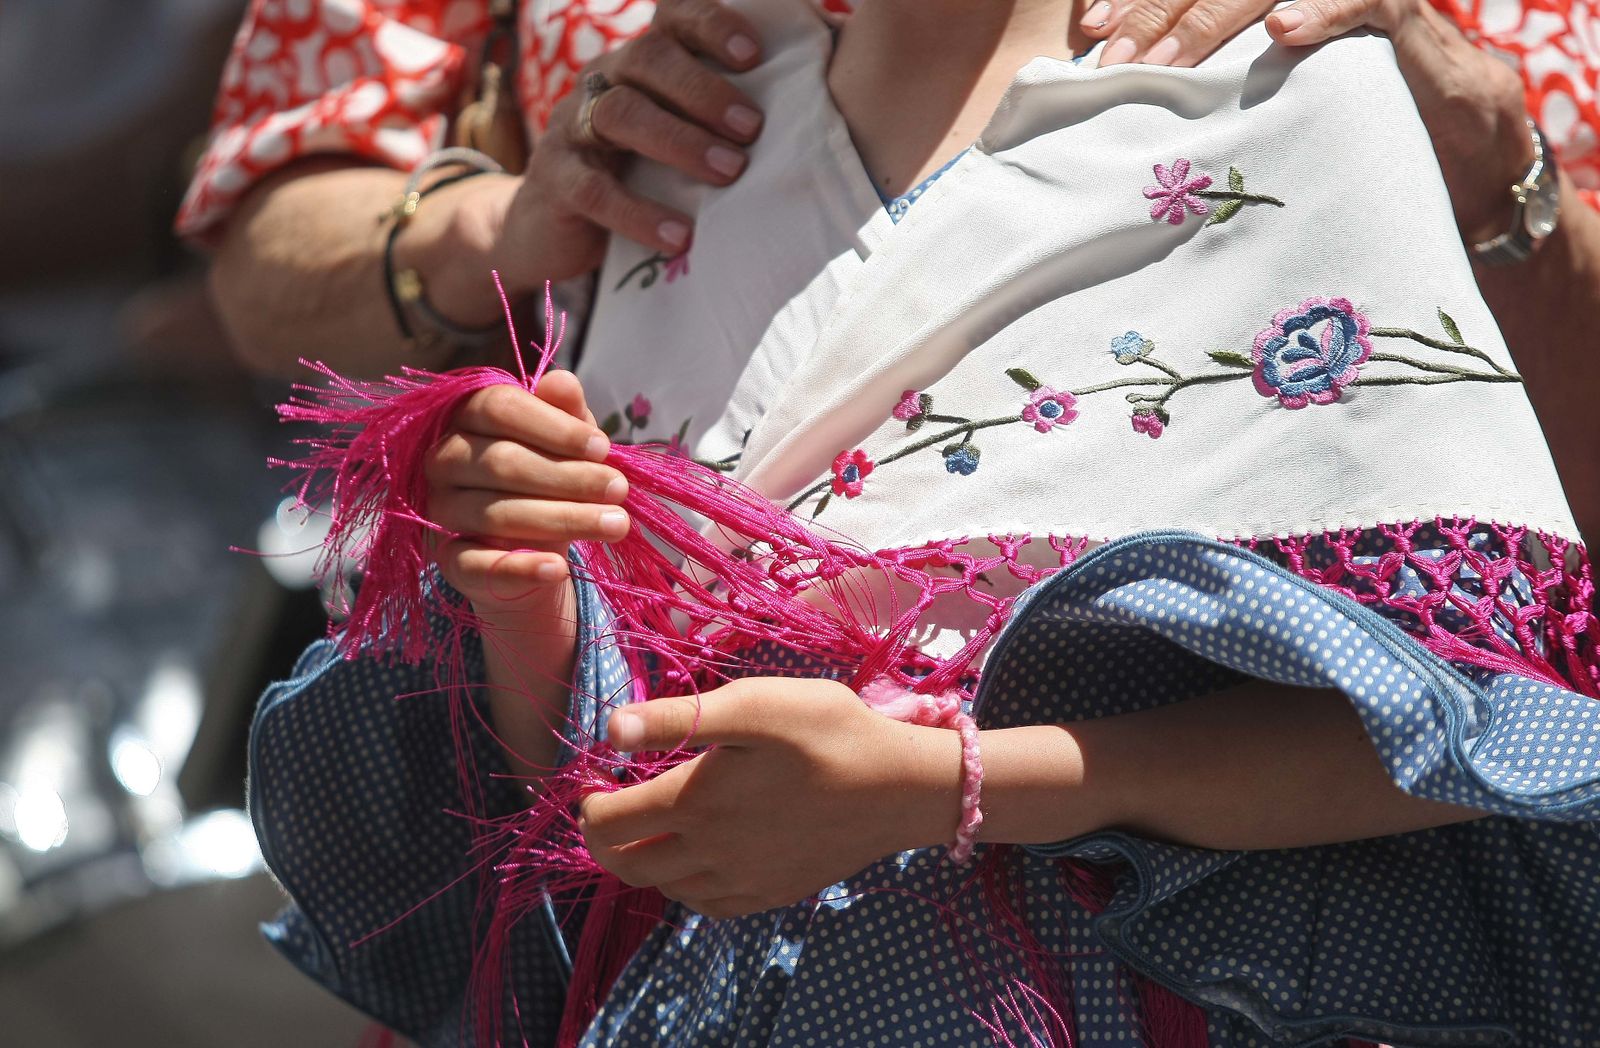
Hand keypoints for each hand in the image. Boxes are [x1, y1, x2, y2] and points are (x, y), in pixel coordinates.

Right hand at [424, 371, 628, 629]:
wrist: (536, 548)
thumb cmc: (551, 480)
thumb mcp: (567, 443)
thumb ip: (565, 412)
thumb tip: (562, 382)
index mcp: (466, 418)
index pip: (498, 408)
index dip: (554, 427)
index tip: (603, 447)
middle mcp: (442, 461)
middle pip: (500, 462)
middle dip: (568, 477)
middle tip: (619, 488)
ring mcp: (440, 511)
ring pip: (494, 514)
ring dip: (562, 519)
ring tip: (616, 524)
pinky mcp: (449, 561)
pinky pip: (476, 565)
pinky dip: (520, 568)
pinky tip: (559, 568)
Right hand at [494, 0, 768, 291]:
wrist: (555, 228)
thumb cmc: (641, 177)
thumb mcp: (679, 139)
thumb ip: (728, 118)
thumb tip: (818, 97)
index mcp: (639, 62)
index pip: (672, 19)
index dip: (711, 24)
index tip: (755, 54)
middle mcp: (603, 80)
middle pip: (648, 58)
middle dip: (704, 91)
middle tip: (753, 129)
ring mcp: (573, 127)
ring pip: (620, 114)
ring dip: (679, 141)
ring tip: (729, 173)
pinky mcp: (554, 179)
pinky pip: (594, 190)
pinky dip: (639, 213)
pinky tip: (679, 236)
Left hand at [578, 678, 962, 919]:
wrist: (900, 786)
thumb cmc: (829, 732)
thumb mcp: (755, 704)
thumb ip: (678, 718)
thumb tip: (610, 728)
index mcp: (696, 805)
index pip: (607, 824)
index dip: (588, 803)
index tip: (593, 778)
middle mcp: (709, 854)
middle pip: (625, 865)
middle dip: (603, 837)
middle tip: (608, 804)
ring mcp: (741, 882)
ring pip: (663, 887)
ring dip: (642, 860)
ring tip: (651, 823)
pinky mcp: (770, 894)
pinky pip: (705, 904)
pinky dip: (683, 884)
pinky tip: (696, 855)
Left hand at [1080, 0, 1531, 240]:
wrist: (1449, 141)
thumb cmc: (1341, 117)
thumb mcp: (1263, 101)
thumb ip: (1212, 89)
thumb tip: (1131, 106)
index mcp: (1259, 3)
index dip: (1139, 2)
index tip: (1091, 33)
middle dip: (1158, 18)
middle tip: (1114, 63)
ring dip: (1213, 20)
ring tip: (1168, 64)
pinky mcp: (1401, 14)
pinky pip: (1364, 1)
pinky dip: (1323, 11)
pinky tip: (1283, 31)